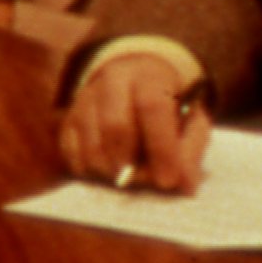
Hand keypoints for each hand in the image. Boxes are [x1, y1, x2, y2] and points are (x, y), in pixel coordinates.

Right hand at [59, 50, 211, 194]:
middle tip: (141, 182)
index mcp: (149, 77)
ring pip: (90, 142)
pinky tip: (105, 171)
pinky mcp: (69, 118)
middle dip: (129, 163)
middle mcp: (113, 81)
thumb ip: (191, 149)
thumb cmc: (168, 106)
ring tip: (124, 177)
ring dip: (109, 170)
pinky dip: (88, 169)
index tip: (167, 180)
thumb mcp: (191, 119)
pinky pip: (71, 151)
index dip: (161, 147)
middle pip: (115, 126)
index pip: (152, 108)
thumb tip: (184, 185)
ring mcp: (86, 99)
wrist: (133, 80)